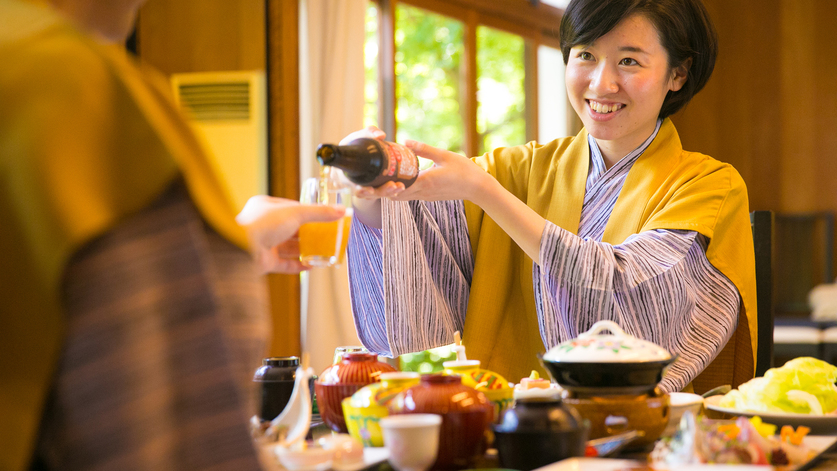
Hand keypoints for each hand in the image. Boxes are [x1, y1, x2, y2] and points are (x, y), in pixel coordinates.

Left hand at [236, 195, 345, 273]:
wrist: (242, 248)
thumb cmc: (262, 224)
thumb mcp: (296, 213)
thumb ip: (319, 213)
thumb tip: (341, 210)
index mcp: (267, 208)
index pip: (292, 209)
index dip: (309, 214)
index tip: (325, 218)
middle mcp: (264, 226)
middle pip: (292, 230)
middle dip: (310, 234)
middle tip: (327, 237)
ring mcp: (264, 244)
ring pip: (289, 247)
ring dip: (306, 250)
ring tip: (323, 252)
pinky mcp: (265, 261)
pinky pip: (285, 264)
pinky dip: (298, 265)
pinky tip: (311, 266)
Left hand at [354, 140, 488, 203]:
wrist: (477, 188)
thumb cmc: (464, 170)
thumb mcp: (444, 155)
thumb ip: (423, 149)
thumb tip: (404, 141)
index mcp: (425, 182)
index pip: (397, 187)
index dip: (380, 186)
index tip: (366, 182)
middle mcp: (422, 193)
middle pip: (393, 196)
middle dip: (377, 192)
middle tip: (359, 187)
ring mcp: (424, 197)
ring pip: (399, 198)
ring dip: (385, 193)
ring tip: (369, 187)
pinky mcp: (427, 197)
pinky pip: (407, 196)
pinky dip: (396, 192)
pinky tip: (389, 185)